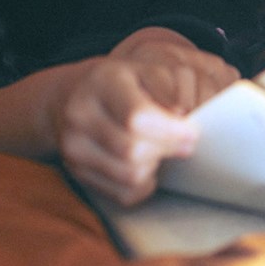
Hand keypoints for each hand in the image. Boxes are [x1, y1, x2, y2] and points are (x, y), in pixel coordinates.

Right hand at [56, 28, 236, 205]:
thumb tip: (183, 114)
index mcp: (102, 82)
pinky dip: (143, 184)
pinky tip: (144, 163)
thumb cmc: (125, 83)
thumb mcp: (150, 71)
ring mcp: (73, 146)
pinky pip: (124, 194)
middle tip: (183, 142)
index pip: (136, 117)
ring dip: (155, 166)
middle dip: (167, 149)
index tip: (191, 131)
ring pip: (130, 176)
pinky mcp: (77, 172)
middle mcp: (80, 114)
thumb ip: (173, 87)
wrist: (77, 95)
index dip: (171, 131)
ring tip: (159, 148)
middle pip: (133, 151)